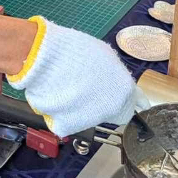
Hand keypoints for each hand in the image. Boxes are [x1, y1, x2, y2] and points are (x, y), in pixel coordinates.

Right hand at [7, 17, 147, 136]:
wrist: (44, 59)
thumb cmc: (74, 50)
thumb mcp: (103, 55)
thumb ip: (114, 74)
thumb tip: (113, 81)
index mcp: (124, 91)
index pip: (134, 103)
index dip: (126, 98)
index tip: (123, 99)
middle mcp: (110, 110)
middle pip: (111, 112)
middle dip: (103, 103)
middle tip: (87, 88)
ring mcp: (89, 121)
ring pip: (89, 117)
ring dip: (83, 107)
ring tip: (68, 88)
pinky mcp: (66, 126)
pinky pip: (67, 121)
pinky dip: (63, 113)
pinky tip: (57, 97)